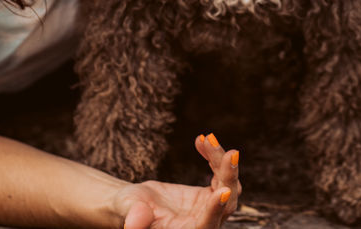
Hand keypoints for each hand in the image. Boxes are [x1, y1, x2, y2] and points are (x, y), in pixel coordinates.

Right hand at [112, 133, 240, 228]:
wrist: (136, 202)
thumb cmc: (129, 209)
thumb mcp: (130, 210)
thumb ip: (135, 217)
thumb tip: (133, 225)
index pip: (206, 225)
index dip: (214, 210)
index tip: (222, 191)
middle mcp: (204, 224)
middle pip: (227, 204)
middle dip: (229, 178)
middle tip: (231, 154)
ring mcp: (210, 210)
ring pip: (229, 186)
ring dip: (222, 162)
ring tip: (209, 139)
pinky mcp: (211, 196)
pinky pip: (221, 175)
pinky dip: (214, 156)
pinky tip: (202, 140)